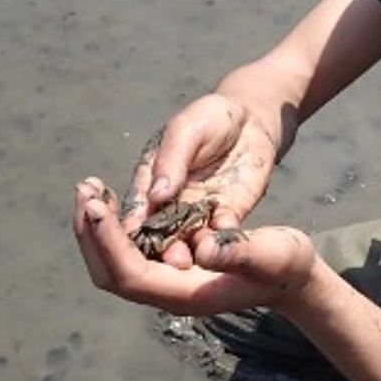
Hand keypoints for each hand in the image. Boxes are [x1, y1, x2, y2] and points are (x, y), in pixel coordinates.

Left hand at [73, 176, 315, 315]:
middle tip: (84, 192)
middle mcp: (169, 290)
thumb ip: (239, 251)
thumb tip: (202, 248)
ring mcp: (167, 279)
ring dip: (96, 228)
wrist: (294, 272)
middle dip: (92, 234)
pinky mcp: (170, 263)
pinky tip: (112, 198)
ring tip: (89, 189)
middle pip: (111, 272)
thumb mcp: (271, 252)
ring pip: (114, 261)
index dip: (110, 242)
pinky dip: (114, 225)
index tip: (98, 208)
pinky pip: (129, 249)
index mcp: (187, 293)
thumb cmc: (286, 264)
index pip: (130, 275)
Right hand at [122, 94, 278, 265]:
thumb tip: (155, 195)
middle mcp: (169, 205)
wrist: (249, 120)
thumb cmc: (209, 118)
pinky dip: (221, 242)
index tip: (131, 242)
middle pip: (159, 235)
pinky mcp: (225, 216)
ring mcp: (198, 213)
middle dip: (162, 250)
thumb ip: (172, 160)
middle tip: (170, 259)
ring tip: (193, 262)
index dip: (131, 227)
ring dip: (191, 253)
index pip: (136, 210)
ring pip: (189, 241)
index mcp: (149, 182)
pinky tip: (223, 247)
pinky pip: (221, 234)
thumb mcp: (187, 130)